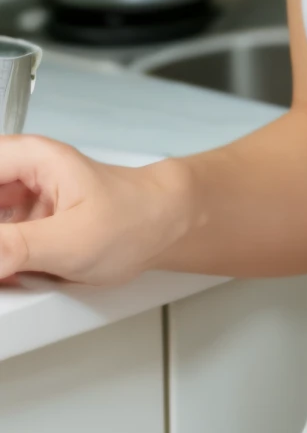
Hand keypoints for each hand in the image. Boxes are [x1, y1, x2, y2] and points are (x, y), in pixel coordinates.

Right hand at [0, 136, 189, 285]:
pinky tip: (11, 275)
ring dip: (0, 251)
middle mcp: (20, 174)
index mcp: (29, 158)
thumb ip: (16, 248)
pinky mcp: (23, 225)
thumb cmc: (134, 217)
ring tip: (16, 267)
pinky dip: (1, 262)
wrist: (163, 227)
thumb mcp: (71, 240)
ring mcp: (19, 200)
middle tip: (9, 261)